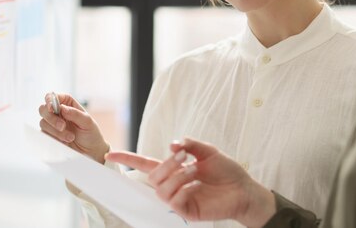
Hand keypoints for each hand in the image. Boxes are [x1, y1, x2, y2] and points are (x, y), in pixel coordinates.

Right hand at [38, 93, 109, 163]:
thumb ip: (75, 114)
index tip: (52, 107)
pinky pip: (44, 134)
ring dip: (56, 131)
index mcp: (68, 104)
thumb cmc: (91, 134)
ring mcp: (52, 124)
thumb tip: (62, 108)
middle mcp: (58, 113)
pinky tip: (64, 141)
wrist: (90, 151)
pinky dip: (53, 137)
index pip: (54, 96)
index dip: (50, 99)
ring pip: (43, 122)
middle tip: (63, 126)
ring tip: (70, 138)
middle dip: (51, 118)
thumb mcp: (87, 122)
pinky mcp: (50, 136)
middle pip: (44, 108)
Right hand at [106, 138, 275, 227]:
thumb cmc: (226, 171)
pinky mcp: (186, 211)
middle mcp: (173, 185)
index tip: (111, 154)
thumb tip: (172, 144)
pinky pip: (174, 201)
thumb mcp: (208, 151)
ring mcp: (178, 199)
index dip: (128, 158)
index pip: (145, 164)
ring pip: (161, 189)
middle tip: (183, 155)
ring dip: (176, 175)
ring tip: (194, 168)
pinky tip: (195, 184)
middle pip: (152, 176)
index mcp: (174, 170)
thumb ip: (190, 144)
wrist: (243, 189)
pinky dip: (182, 189)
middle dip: (166, 164)